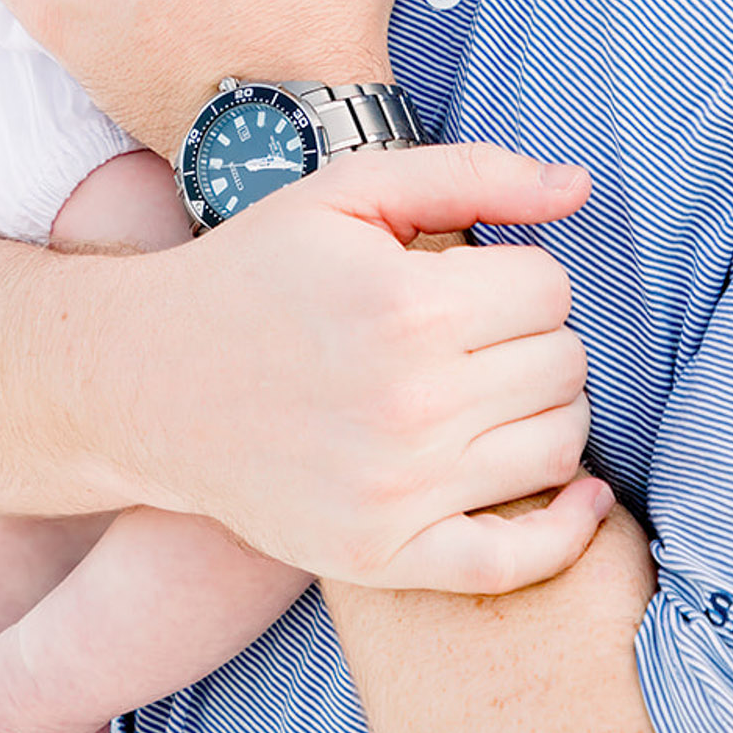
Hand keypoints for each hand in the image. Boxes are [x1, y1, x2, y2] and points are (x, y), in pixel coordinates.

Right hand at [127, 136, 611, 590]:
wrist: (152, 379)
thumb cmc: (258, 270)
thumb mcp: (348, 192)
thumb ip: (470, 173)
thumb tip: (579, 186)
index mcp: (406, 306)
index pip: (550, 288)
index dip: (517, 274)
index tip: (470, 278)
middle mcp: (410, 404)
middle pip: (563, 364)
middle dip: (530, 335)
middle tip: (472, 330)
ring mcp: (398, 490)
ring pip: (560, 444)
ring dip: (544, 409)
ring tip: (488, 386)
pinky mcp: (385, 556)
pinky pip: (519, 559)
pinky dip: (568, 529)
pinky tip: (580, 495)